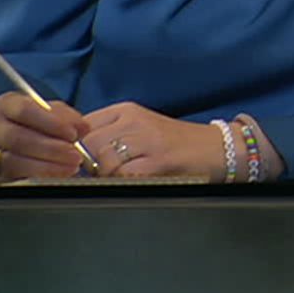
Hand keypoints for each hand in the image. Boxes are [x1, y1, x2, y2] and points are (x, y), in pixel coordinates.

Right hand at [0, 92, 93, 181]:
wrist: (0, 142)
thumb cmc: (28, 123)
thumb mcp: (45, 112)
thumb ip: (65, 116)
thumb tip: (83, 128)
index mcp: (6, 104)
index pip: (25, 110)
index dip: (51, 123)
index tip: (72, 134)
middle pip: (18, 138)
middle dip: (51, 148)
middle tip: (75, 155)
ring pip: (14, 161)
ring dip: (47, 166)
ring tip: (70, 167)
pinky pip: (13, 177)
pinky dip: (38, 176)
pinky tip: (56, 175)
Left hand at [81, 102, 226, 179]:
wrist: (216, 149)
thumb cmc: (175, 143)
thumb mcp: (140, 128)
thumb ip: (110, 134)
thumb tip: (77, 154)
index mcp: (126, 109)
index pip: (84, 125)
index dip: (78, 147)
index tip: (85, 161)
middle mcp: (134, 120)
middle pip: (89, 143)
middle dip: (89, 164)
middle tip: (102, 175)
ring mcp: (147, 139)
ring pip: (104, 160)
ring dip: (106, 175)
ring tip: (120, 178)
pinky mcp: (158, 160)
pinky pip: (124, 175)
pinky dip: (122, 182)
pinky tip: (135, 181)